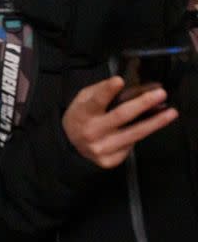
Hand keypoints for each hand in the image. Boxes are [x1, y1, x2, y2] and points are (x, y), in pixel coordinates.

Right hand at [62, 76, 177, 168]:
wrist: (70, 142)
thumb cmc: (81, 116)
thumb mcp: (83, 99)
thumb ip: (101, 91)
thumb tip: (127, 85)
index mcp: (82, 114)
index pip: (95, 101)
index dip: (107, 91)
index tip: (119, 81)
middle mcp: (91, 132)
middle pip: (121, 116)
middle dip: (143, 104)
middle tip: (160, 94)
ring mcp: (100, 148)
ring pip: (134, 135)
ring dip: (155, 123)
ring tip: (171, 113)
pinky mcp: (108, 160)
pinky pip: (131, 147)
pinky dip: (139, 136)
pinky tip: (145, 128)